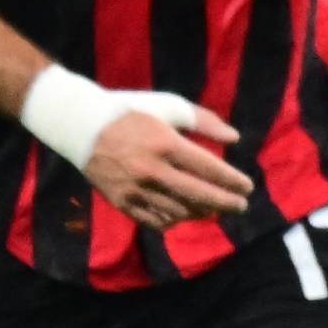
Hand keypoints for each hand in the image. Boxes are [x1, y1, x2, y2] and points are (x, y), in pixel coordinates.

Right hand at [84, 105, 252, 227]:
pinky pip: (154, 220)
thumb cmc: (131, 112)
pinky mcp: (121, 202)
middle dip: (226, 203)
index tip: (247, 187)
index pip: (209, 169)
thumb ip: (204, 121)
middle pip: (199, 195)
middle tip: (241, 206)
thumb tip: (235, 137)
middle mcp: (152, 170)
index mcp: (166, 144)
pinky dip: (174, 220)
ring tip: (214, 209)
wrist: (80, 126)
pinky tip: (185, 214)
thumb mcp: (168, 107)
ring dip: (202, 212)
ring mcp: (135, 189)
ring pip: (179, 211)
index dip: (232, 181)